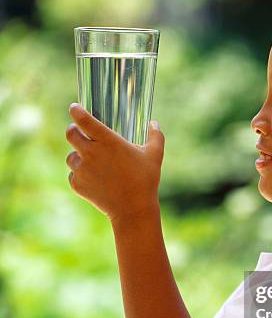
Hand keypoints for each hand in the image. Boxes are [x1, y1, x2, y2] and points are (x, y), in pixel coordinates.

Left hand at [65, 103, 163, 221]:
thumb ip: (155, 136)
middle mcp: (91, 153)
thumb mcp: (154, 156)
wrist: (133, 209)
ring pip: (71, 156)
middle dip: (73, 130)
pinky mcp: (77, 184)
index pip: (84, 120)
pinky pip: (73, 174)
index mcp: (108, 141)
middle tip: (78, 132)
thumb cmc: (145, 180)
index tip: (74, 108)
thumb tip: (154, 124)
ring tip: (91, 161)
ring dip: (78, 155)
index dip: (77, 111)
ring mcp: (82, 169)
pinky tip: (93, 178)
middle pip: (70, 134)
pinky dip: (80, 174)